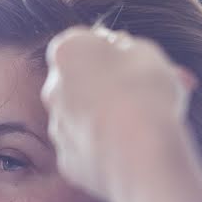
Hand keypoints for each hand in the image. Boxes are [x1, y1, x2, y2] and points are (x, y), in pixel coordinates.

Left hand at [41, 26, 196, 200]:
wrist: (141, 154)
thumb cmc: (146, 94)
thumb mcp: (148, 52)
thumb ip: (127, 48)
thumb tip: (121, 52)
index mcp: (69, 51)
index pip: (83, 41)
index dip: (109, 50)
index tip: (132, 61)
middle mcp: (54, 88)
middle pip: (78, 81)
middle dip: (103, 85)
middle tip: (138, 93)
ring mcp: (57, 127)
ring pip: (80, 115)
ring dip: (102, 116)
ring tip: (139, 124)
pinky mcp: (67, 160)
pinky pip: (86, 147)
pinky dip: (102, 146)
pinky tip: (128, 149)